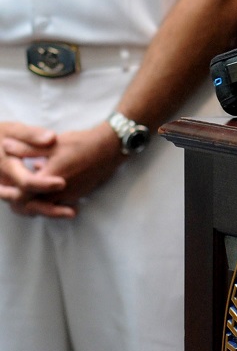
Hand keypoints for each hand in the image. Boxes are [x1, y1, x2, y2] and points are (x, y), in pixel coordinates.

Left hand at [8, 124, 124, 218]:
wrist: (111, 147)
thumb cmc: (82, 143)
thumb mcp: (52, 143)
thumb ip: (27, 149)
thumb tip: (5, 146)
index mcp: (48, 179)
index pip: (22, 197)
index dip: (11, 195)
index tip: (6, 189)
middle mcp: (59, 192)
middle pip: (32, 206)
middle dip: (21, 202)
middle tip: (13, 193)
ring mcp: (70, 196)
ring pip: (46, 206)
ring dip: (36, 201)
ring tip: (28, 190)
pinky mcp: (79, 195)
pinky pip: (59, 203)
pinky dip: (50, 198)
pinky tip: (49, 184)